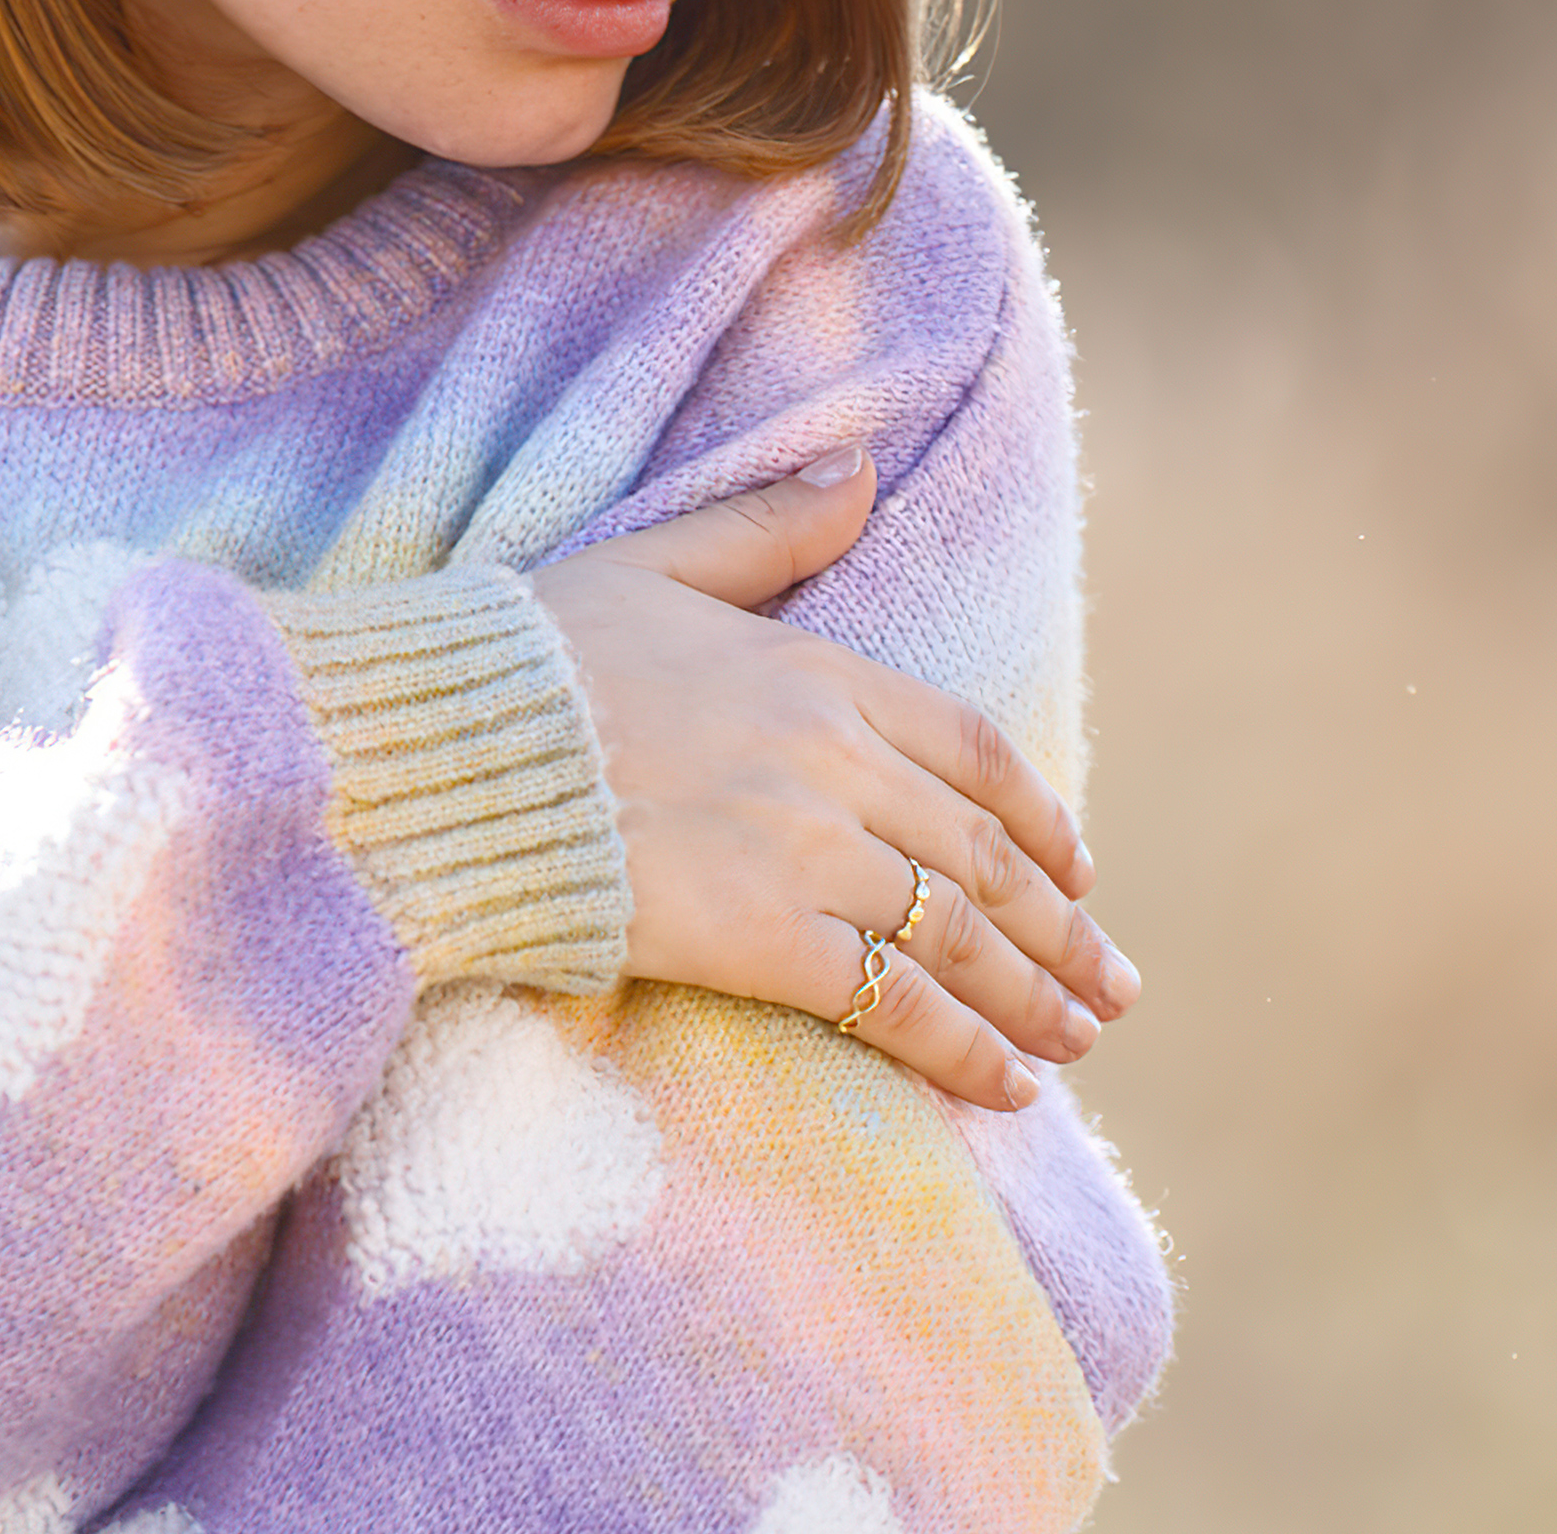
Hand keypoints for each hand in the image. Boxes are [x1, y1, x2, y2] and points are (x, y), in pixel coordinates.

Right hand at [528, 448, 1139, 1109]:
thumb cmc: (529, 659)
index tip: (1079, 871)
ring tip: (1077, 1040)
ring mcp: (803, 852)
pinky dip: (962, 1047)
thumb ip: (766, 530)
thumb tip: (862, 472)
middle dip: (1060, 931)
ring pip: (958, 932)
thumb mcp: (653, 563)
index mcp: (817, 673)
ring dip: (1032, 995)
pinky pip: (891, 1002)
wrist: (445, 749)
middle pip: (984, 855)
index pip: (973, 751)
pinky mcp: (759, 938)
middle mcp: (833, 762)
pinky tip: (1006, 1085)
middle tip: (1111, 986)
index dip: (1040, 819)